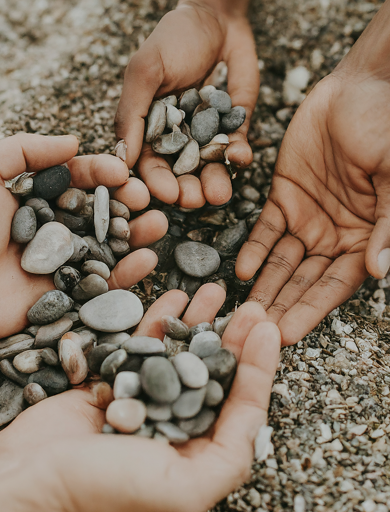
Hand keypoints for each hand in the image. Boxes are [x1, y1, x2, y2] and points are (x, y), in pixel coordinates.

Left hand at [0, 133, 167, 381]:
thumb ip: (23, 149)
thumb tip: (72, 141)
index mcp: (39, 199)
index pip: (80, 181)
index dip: (103, 174)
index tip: (121, 171)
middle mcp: (56, 229)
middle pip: (101, 213)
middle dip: (127, 203)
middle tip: (146, 197)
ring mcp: (63, 263)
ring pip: (110, 247)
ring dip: (137, 235)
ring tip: (157, 224)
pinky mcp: (68, 294)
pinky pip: (104, 283)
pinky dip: (128, 272)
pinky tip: (146, 259)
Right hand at [0, 287, 279, 511]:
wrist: (29, 478)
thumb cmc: (103, 490)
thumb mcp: (182, 489)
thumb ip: (227, 459)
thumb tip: (258, 414)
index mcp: (196, 454)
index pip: (239, 405)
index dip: (258, 366)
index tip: (267, 327)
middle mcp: (173, 425)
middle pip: (213, 374)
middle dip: (234, 338)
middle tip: (250, 305)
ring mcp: (142, 398)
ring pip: (180, 353)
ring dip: (200, 322)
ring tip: (216, 291)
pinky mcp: (113, 380)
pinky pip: (143, 344)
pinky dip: (159, 320)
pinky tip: (174, 297)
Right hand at [115, 0, 258, 206]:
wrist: (216, 15)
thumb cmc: (173, 40)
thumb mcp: (145, 71)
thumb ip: (133, 113)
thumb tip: (123, 160)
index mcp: (150, 130)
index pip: (150, 165)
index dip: (157, 182)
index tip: (168, 194)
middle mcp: (177, 138)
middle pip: (180, 174)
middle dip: (187, 190)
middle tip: (196, 200)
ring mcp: (205, 135)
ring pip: (209, 169)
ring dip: (214, 183)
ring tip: (220, 194)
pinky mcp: (232, 127)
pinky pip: (235, 148)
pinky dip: (239, 156)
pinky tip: (241, 158)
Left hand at [236, 17, 389, 344]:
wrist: (360, 87)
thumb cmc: (387, 128)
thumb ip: (387, 222)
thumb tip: (379, 271)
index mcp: (364, 238)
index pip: (333, 285)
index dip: (310, 311)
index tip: (285, 336)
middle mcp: (333, 235)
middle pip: (302, 280)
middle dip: (279, 307)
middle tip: (252, 332)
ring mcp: (306, 217)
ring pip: (280, 261)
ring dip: (262, 286)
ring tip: (241, 309)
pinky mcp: (282, 196)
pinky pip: (264, 230)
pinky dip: (253, 249)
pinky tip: (241, 270)